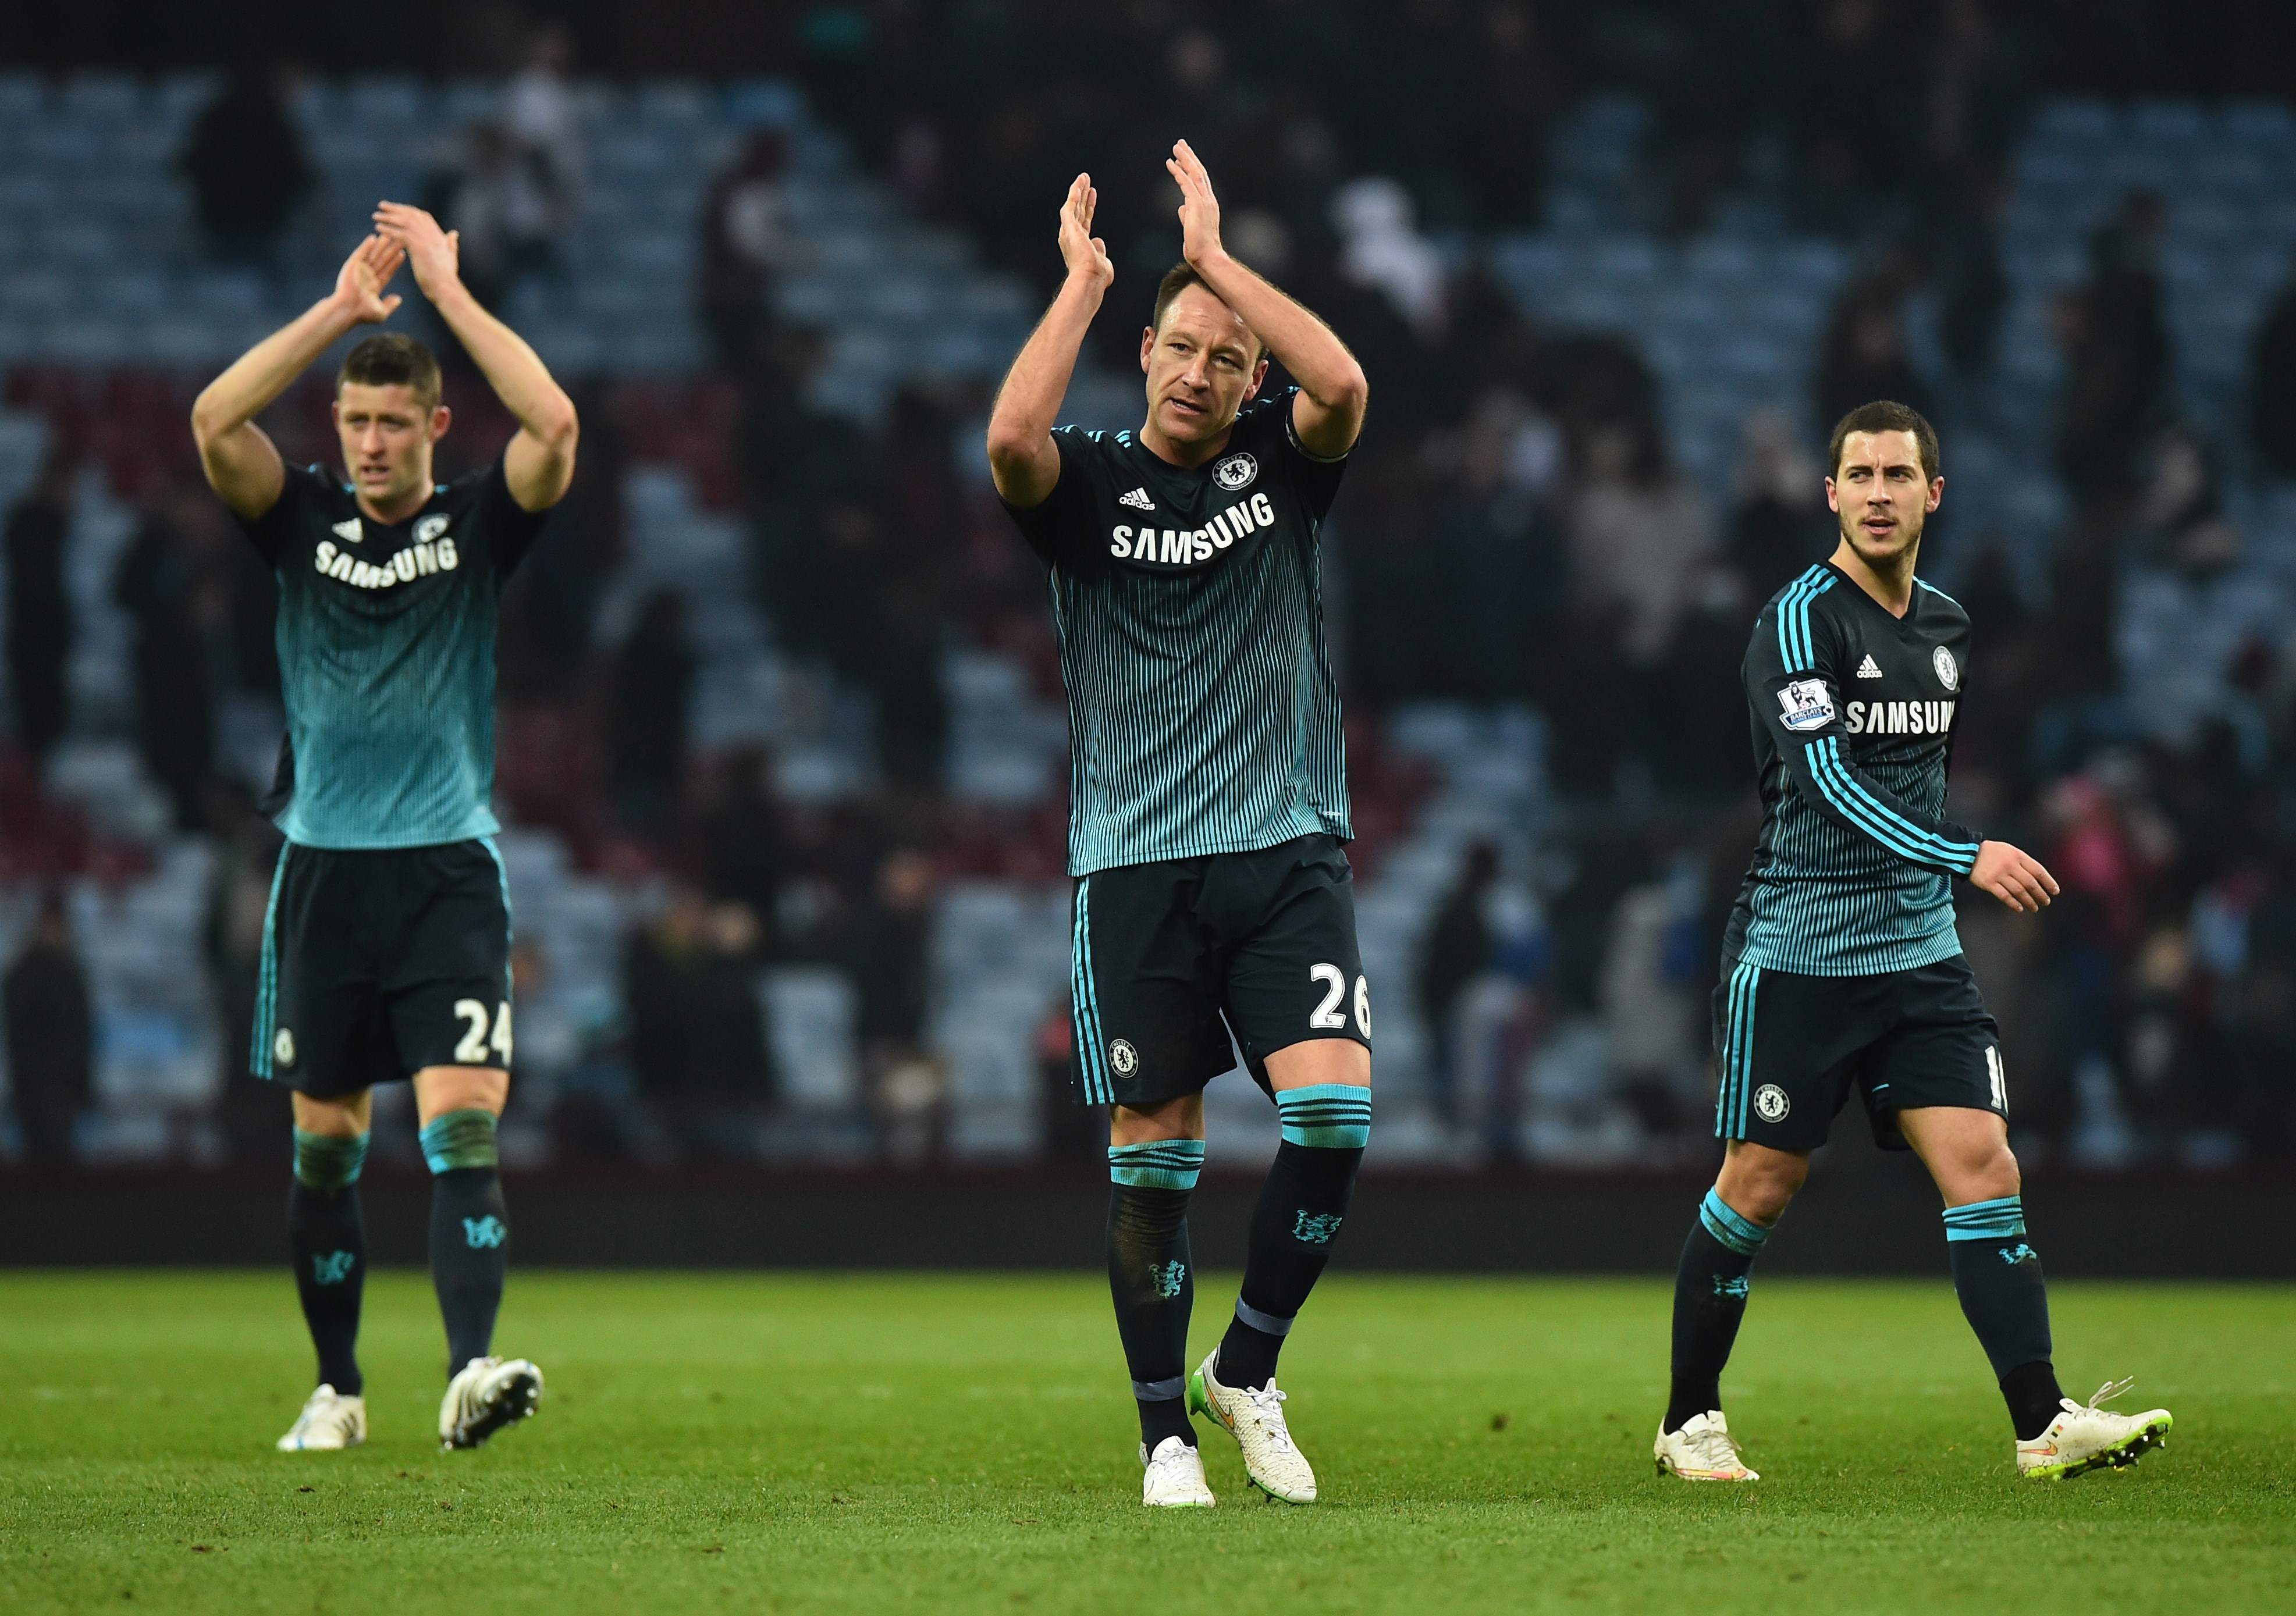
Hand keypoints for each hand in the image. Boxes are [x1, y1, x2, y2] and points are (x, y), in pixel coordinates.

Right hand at [332, 234, 404, 324]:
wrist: (348, 310)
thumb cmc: (363, 314)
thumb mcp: (382, 313)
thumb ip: (390, 304)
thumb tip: (399, 299)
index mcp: (375, 286)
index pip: (388, 271)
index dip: (395, 262)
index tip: (403, 253)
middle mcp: (368, 276)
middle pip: (382, 260)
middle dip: (391, 250)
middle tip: (399, 240)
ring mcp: (360, 270)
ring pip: (373, 254)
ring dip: (381, 245)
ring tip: (389, 234)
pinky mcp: (352, 265)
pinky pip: (361, 253)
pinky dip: (367, 245)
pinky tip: (373, 237)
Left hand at [372, 202, 463, 300]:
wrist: (445, 287)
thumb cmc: (447, 277)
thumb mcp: (451, 256)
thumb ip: (451, 243)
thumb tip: (454, 233)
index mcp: (438, 235)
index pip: (422, 216)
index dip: (409, 210)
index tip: (398, 208)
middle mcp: (432, 234)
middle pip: (411, 214)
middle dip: (395, 208)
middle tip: (382, 205)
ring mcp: (425, 239)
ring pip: (404, 221)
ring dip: (388, 217)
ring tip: (375, 216)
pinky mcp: (417, 247)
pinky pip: (399, 233)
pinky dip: (388, 229)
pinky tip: (378, 228)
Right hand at [1057, 173, 1113, 293]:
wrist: (1089, 279)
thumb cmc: (1096, 276)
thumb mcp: (1102, 261)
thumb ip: (1100, 250)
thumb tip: (1098, 241)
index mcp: (1078, 245)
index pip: (1084, 221)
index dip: (1088, 208)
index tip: (1092, 196)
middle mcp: (1071, 237)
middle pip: (1078, 211)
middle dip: (1082, 195)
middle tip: (1086, 181)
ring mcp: (1069, 231)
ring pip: (1074, 206)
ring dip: (1078, 190)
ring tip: (1084, 177)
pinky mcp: (1069, 227)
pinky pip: (1071, 206)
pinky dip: (1075, 193)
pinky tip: (1079, 183)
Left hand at [1165, 139, 1224, 268]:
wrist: (1207, 257)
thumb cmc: (1200, 247)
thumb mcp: (1191, 227)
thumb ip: (1187, 215)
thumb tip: (1181, 207)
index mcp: (1209, 204)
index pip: (1200, 181)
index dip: (1191, 167)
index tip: (1183, 158)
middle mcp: (1209, 200)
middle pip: (1199, 172)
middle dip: (1189, 157)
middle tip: (1180, 144)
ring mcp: (1204, 201)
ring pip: (1194, 174)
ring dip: (1184, 159)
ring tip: (1175, 147)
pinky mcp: (1196, 205)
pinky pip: (1186, 184)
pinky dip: (1178, 172)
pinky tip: (1170, 163)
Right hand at [1970, 840, 2059, 913]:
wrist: (1969, 853)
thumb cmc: (1992, 852)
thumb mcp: (2010, 850)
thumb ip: (2023, 862)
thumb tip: (2038, 878)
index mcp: (2018, 856)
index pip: (2038, 871)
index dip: (2049, 882)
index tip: (2055, 891)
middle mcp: (2010, 865)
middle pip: (2030, 883)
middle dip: (2040, 894)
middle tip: (2046, 902)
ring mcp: (1999, 875)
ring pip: (2019, 891)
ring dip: (2029, 901)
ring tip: (2034, 908)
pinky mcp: (1988, 883)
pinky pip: (2004, 896)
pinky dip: (2013, 904)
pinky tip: (2019, 909)